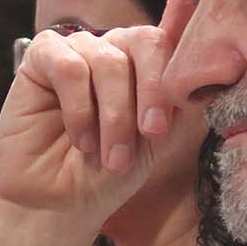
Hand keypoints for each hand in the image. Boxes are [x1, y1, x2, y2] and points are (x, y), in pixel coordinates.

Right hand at [0, 26, 178, 225]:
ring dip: (114, 116)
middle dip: (150, 93)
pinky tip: (80, 139)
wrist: (62, 203)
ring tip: (111, 156)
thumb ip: (181, 99)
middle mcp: (112, 47)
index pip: (169, 43)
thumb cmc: (110, 172)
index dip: (170, 81)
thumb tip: (205, 68)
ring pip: (108, 61)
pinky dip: (78, 109)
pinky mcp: (41, 58)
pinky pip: (68, 68)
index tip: (162, 128)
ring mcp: (76, 49)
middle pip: (144, 41)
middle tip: (149, 135)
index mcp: (144, 60)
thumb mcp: (158, 139)